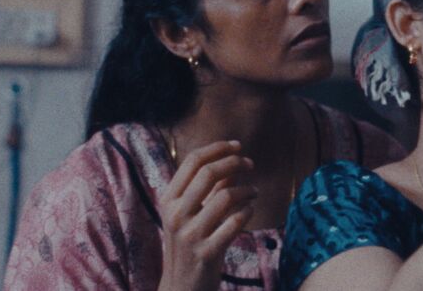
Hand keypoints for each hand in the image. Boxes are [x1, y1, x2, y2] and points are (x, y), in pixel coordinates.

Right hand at [158, 140, 256, 290]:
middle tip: (250, 164)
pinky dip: (248, 211)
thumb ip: (209, 187)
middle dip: (234, 162)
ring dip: (246, 189)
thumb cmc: (190, 244)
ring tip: (254, 192)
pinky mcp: (207, 252)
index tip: (237, 145)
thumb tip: (232, 159)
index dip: (218, 148)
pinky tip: (250, 210)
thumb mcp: (191, 214)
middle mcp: (176, 214)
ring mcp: (190, 234)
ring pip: (225, 196)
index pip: (193, 161)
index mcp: (168, 200)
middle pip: (209, 172)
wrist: (181, 287)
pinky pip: (235, 222)